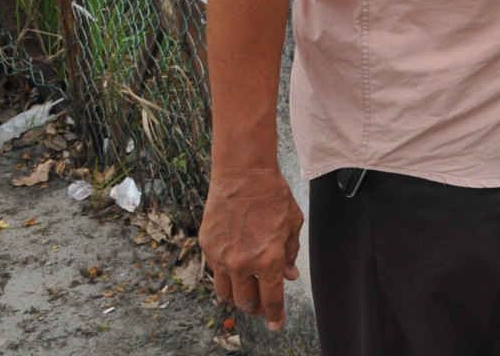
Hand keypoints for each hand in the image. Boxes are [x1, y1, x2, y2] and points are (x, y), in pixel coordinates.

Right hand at [201, 165, 302, 329]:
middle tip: (262, 307)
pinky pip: (216, 271)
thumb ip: (289, 254)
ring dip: (238, 298)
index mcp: (267, 259)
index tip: (276, 324)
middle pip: (245, 302)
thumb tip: (288, 275)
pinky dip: (227, 276)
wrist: (243, 174)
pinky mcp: (207, 246)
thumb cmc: (273, 196)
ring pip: (226, 292)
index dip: (275, 315)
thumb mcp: (292, 225)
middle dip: (256, 309)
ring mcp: (221, 256)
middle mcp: (242, 263)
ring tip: (247, 294)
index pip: (271, 298)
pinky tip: (236, 270)